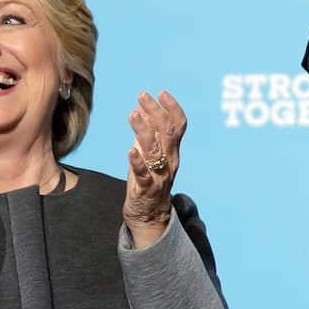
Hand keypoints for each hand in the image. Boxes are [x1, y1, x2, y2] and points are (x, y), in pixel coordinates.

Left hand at [124, 90, 185, 248]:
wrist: (149, 216)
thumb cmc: (148, 180)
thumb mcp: (149, 153)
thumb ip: (148, 133)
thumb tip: (141, 108)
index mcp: (172, 151)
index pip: (179, 125)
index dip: (172, 107)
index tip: (161, 92)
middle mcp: (170, 161)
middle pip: (169, 133)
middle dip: (157, 112)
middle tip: (143, 96)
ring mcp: (159, 175)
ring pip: (156, 151)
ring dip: (145, 131)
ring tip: (133, 115)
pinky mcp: (146, 189)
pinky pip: (143, 174)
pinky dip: (137, 162)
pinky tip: (130, 150)